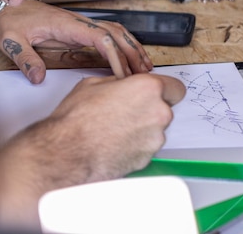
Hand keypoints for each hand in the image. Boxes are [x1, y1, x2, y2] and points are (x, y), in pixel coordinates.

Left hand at [0, 0, 152, 82]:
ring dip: (131, 47)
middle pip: (115, 33)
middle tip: (145, 75)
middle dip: (132, 52)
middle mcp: (77, 22)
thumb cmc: (9, 20)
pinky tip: (127, 58)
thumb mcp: (12, 41)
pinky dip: (121, 44)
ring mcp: (79, 24)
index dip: (116, 55)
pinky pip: (105, 35)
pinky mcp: (77, 29)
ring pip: (114, 31)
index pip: (100, 37)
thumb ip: (25, 58)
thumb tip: (37, 78)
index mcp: (66, 24)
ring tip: (145, 68)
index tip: (123, 75)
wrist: (5, 7)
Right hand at [0, 73, 185, 223]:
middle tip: (124, 110)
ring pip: (155, 130)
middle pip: (164, 109)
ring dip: (140, 128)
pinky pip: (145, 147)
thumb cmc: (76, 118)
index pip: (175, 87)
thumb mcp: (93, 84)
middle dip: (148, 109)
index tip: (153, 93)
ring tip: (113, 128)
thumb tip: (122, 85)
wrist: (67, 151)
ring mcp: (154, 139)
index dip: (163, 90)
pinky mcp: (147, 159)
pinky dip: (134, 145)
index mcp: (147, 89)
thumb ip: (118, 83)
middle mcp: (158, 113)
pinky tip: (112, 142)